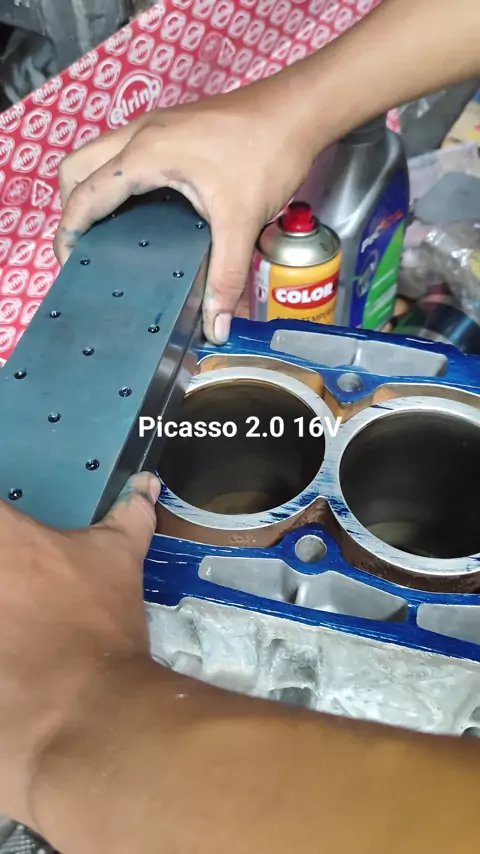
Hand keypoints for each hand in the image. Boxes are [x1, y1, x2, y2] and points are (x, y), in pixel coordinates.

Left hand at [0, 471, 159, 827]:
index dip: (7, 532)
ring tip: (21, 628)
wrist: (87, 710)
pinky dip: (4, 653)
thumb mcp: (120, 560)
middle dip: (6, 577)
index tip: (21, 554)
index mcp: (5, 538)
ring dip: (5, 612)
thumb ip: (128, 517)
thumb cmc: (100, 625)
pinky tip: (18, 662)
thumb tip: (146, 485)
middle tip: (22, 592)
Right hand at [54, 78, 319, 344]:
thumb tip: (217, 326)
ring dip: (91, 190)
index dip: (69, 230)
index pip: (86, 194)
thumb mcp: (241, 221)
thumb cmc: (267, 152)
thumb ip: (225, 277)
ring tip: (106, 232)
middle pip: (76, 166)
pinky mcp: (170, 127)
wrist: (297, 110)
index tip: (68, 262)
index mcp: (145, 154)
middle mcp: (141, 134)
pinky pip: (123, 152)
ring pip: (97, 154)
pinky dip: (116, 180)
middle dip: (70, 207)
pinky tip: (142, 210)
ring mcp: (154, 125)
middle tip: (84, 245)